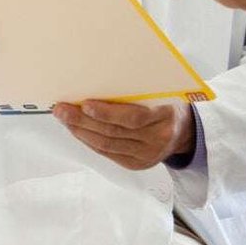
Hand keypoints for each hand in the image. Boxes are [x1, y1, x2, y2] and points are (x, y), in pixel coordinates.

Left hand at [52, 99, 193, 170]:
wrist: (184, 131)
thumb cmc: (166, 104)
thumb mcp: (161, 91)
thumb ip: (136, 90)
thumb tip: (96, 80)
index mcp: (165, 116)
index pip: (133, 117)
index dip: (107, 112)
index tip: (85, 104)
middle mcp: (157, 139)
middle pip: (113, 132)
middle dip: (83, 120)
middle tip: (61, 109)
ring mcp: (147, 155)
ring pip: (107, 145)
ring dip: (81, 131)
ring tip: (64, 118)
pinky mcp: (137, 164)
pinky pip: (107, 153)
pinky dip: (88, 141)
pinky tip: (77, 130)